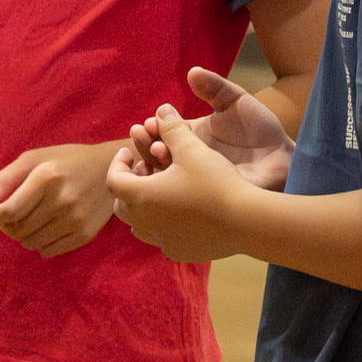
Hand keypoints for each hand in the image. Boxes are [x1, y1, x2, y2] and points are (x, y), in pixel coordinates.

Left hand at [0, 141, 118, 257]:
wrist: (110, 169)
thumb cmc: (66, 161)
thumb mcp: (35, 157)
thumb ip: (6, 178)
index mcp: (47, 176)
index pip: (9, 211)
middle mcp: (62, 200)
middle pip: (17, 229)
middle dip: (8, 224)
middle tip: (13, 214)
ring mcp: (76, 219)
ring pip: (30, 243)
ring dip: (23, 234)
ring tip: (31, 219)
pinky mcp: (85, 234)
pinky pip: (48, 251)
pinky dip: (41, 242)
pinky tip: (47, 227)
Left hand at [107, 105, 251, 263]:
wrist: (247, 221)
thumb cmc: (216, 181)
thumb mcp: (191, 148)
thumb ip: (172, 127)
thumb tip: (160, 110)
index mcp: (141, 196)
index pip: (114, 179)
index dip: (119, 162)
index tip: (129, 151)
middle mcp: (146, 223)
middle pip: (122, 204)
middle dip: (129, 183)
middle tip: (145, 168)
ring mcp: (162, 241)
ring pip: (139, 224)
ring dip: (143, 205)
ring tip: (161, 188)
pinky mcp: (180, 251)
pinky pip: (161, 238)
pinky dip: (162, 223)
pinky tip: (180, 210)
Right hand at [122, 69, 294, 190]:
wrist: (284, 157)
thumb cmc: (261, 128)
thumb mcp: (236, 102)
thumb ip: (215, 88)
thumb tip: (192, 72)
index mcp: (192, 138)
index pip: (163, 133)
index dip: (153, 128)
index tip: (148, 122)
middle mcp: (190, 159)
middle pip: (158, 153)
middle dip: (146, 144)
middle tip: (142, 134)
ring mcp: (197, 179)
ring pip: (166, 175)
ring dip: (156, 162)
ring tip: (157, 149)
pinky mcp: (206, 196)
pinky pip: (183, 194)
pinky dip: (172, 185)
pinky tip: (172, 173)